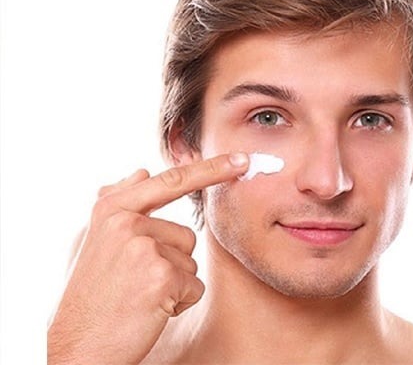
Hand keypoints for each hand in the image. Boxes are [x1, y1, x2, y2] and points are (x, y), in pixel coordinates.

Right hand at [47, 153, 248, 364]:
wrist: (77, 346)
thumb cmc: (90, 294)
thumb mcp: (93, 240)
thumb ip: (118, 201)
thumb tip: (141, 170)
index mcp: (111, 209)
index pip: (172, 180)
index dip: (211, 168)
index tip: (242, 159)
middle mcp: (126, 222)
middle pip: (185, 234)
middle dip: (171, 260)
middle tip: (143, 282)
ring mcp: (143, 247)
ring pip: (190, 261)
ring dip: (173, 282)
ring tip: (138, 295)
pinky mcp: (161, 276)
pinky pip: (194, 285)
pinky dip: (178, 301)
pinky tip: (148, 309)